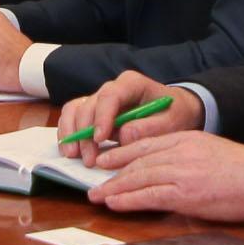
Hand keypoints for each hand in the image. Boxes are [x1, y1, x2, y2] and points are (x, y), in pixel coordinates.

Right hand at [54, 69, 194, 145]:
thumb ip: (151, 127)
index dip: (101, 116)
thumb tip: (124, 135)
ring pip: (75, 110)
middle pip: (89, 105)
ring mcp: (100, 99)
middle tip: (90, 159)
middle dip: (85, 133)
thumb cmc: (175, 114)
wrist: (175, 111)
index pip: (110, 95)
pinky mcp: (93, 112)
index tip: (100, 138)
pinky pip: (72, 117)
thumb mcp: (173, 121)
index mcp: (132, 84)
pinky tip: (71, 151)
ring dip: (72, 133)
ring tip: (74, 156)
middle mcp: (112, 88)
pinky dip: (68, 133)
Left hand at [93, 130, 243, 221]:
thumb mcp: (210, 151)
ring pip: (138, 177)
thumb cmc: (242, 170)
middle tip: (93, 180)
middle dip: (112, 171)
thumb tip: (167, 171)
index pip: (146, 144)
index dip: (122, 152)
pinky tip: (115, 203)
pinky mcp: (185, 194)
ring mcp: (181, 172)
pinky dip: (128, 199)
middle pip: (137, 161)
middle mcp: (179, 152)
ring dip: (114, 187)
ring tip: (97, 196)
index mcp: (186, 139)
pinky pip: (149, 196)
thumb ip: (186, 156)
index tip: (106, 159)